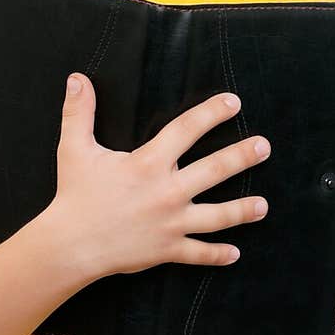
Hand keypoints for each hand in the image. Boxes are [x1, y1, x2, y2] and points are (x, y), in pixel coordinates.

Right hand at [51, 72, 270, 281]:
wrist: (71, 244)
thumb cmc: (74, 195)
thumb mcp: (74, 149)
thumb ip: (79, 112)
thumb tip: (77, 79)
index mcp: (149, 163)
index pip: (187, 130)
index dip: (211, 113)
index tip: (233, 103)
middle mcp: (167, 191)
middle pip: (214, 170)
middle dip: (242, 156)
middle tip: (264, 147)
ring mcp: (171, 223)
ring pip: (216, 216)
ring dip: (242, 210)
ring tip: (263, 205)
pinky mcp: (167, 249)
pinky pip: (197, 253)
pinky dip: (216, 255)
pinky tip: (234, 254)